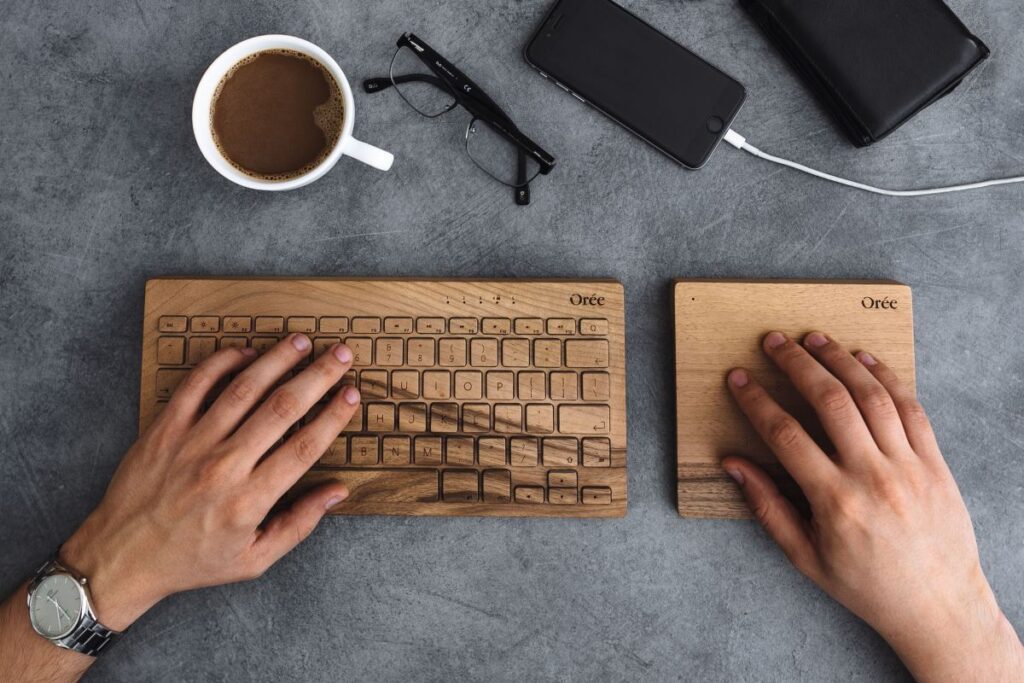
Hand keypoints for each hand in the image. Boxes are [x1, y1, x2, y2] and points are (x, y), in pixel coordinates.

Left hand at [59, 335, 359, 630]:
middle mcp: (224, 466)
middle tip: (340, 354)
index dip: (333, 416)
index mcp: (249, 500)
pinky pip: (196, 385)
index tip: (352, 393)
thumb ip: (300, 524)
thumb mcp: (254, 559)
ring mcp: (191, 443)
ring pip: (243, 389)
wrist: (123, 557)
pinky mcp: (164, 429)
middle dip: (317, 376)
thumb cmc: (194, 560)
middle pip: (281, 409)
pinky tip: (246, 351)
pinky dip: (222, 363)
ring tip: (301, 341)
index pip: (304, 447)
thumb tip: (339, 492)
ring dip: (276, 360)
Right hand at [722, 331, 1022, 680]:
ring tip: (815, 339)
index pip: (785, 435)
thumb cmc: (868, 587)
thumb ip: (767, 507)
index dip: (757, 401)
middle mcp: (873, 476)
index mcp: (835, 501)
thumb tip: (734, 465)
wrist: (939, 607)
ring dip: (840, 360)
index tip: (740, 379)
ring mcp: (909, 466)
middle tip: (775, 341)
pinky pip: (911, 408)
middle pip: (830, 401)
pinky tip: (864, 360)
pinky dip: (887, 378)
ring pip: (871, 395)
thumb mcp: (805, 557)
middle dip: (797, 364)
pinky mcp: (935, 463)